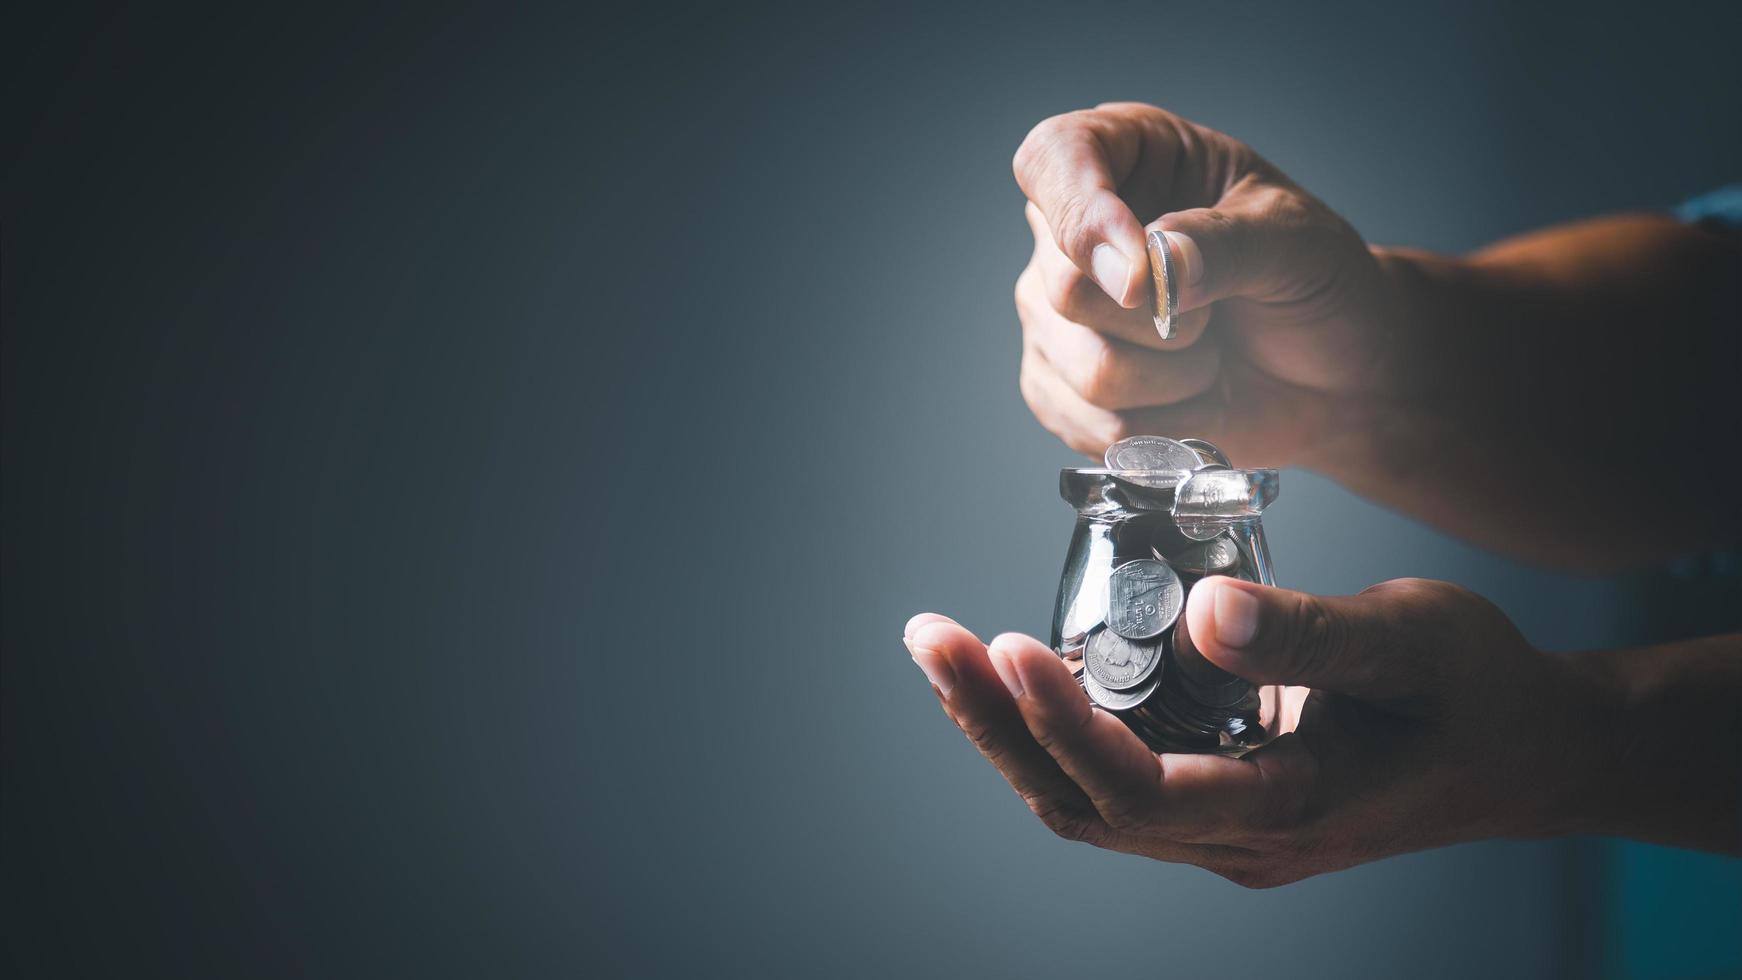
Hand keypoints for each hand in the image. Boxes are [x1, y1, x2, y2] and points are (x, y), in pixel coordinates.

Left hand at [904, 577, 1608, 886]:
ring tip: (944, 651)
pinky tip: (1012, 676)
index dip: (1060, 724)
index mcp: (1288, 807)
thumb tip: (1202, 609)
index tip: (1004, 645)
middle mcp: (1240, 839)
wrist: (1529, 753)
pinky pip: (1113, 784)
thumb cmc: (1478, 692)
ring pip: (1085, 800)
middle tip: (931, 638)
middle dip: (995, 721)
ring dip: (1008, 730)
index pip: (1136, 788)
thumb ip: (1310, 630)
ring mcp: (1225, 831)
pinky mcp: (1219, 804)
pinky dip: (1052, 733)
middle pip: (1082, 801)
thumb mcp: (1412, 640)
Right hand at [1013, 102, 1390, 466]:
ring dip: (1177, 380)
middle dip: (1165, 322)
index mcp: (1126, 158)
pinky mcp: (1060, 389)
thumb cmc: (1315, 286)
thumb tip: (1148, 267)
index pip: (1052, 160)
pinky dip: (1164, 428)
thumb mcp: (1296, 241)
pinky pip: (1092, 424)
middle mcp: (1073, 235)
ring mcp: (1057, 317)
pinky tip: (1191, 398)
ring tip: (1211, 355)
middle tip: (1219, 313)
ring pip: (1087, 370)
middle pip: (1065, 287)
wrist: (1335, 379)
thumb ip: (1225, 242)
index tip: (1142, 273)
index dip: (1082, 215)